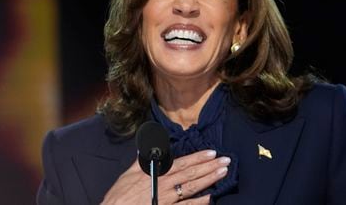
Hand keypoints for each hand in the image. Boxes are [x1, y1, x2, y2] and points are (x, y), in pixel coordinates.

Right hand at [101, 149, 230, 204]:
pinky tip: (211, 197)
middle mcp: (165, 185)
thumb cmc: (119, 196)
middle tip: (226, 161)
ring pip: (193, 188)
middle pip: (192, 174)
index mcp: (157, 173)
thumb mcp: (128, 174)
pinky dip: (199, 202)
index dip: (198, 158)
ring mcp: (168, 200)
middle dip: (210, 166)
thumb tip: (149, 146)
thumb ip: (142, 160)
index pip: (182, 163)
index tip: (212, 153)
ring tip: (224, 173)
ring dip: (210, 180)